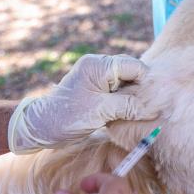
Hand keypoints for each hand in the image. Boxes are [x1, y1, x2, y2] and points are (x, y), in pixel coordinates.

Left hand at [9, 54, 153, 153]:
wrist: (39, 128)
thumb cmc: (67, 117)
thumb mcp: (101, 111)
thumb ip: (128, 105)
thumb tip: (153, 107)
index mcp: (98, 65)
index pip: (134, 66)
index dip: (145, 82)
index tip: (151, 101)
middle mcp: (99, 67)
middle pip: (132, 73)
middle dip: (140, 90)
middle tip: (145, 108)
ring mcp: (97, 78)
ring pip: (127, 83)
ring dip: (132, 97)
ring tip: (135, 113)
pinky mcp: (97, 90)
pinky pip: (118, 91)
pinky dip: (124, 101)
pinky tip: (126, 113)